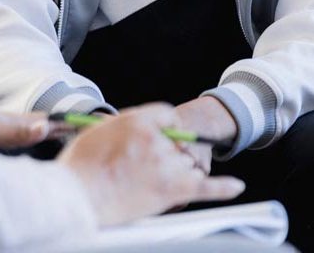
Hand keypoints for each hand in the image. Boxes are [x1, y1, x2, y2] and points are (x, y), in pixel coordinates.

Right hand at [58, 103, 243, 225]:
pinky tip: (236, 186)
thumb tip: (135, 130)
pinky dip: (223, 187)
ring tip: (152, 183)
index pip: (168, 116)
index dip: (166, 127)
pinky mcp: (172, 191)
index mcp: (140, 121)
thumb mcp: (98, 130)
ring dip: (179, 172)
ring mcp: (167, 166)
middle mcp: (158, 140)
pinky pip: (206, 187)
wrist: (77, 197)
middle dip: (168, 154)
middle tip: (145, 169)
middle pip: (179, 141)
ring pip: (187, 164)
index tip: (161, 138)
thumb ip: (124, 125)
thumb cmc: (81, 166)